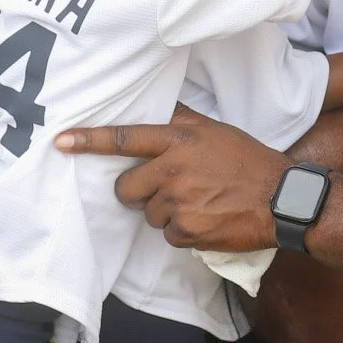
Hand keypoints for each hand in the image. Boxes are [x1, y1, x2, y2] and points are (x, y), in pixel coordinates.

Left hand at [53, 119, 290, 250]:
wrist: (282, 200)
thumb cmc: (249, 161)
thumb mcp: (215, 131)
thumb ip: (182, 121)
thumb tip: (159, 106)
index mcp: (179, 140)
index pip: (125, 138)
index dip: (89, 141)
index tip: (61, 142)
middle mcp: (174, 170)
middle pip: (127, 188)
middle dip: (140, 192)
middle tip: (168, 189)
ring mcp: (179, 203)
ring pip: (149, 214)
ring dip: (167, 213)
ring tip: (199, 203)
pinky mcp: (187, 231)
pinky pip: (168, 236)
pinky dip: (183, 232)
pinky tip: (207, 220)